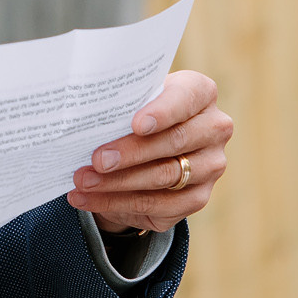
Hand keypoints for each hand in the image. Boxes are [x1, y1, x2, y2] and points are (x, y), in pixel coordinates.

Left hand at [66, 71, 231, 236]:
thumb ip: (121, 107)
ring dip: (117, 182)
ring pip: (164, 176)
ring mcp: (210, 166)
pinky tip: (87, 199)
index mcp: (200, 93)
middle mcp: (214, 128)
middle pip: (174, 141)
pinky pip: (156, 204)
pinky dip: (116, 202)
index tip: (137, 124)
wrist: (145, 153)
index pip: (186, 98)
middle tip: (97, 160)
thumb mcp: (131, 104)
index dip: (163, 112)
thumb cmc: (135, 116)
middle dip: (131, 153)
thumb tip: (86, 119)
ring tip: (83, 181)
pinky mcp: (197, 198)